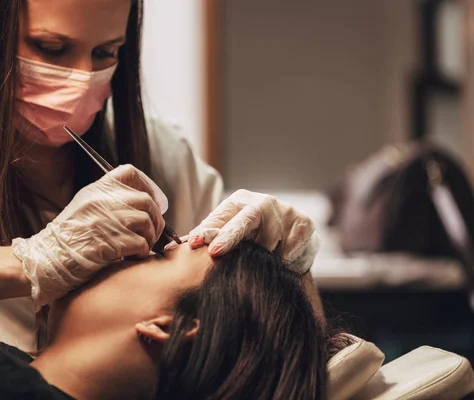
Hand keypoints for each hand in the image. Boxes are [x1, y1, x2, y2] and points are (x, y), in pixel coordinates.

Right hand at [12, 165, 166, 306]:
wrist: (44, 261)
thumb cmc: (66, 241)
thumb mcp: (83, 209)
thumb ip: (108, 202)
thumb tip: (141, 204)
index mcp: (95, 190)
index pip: (129, 172)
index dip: (147, 186)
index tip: (151, 202)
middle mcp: (102, 201)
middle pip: (145, 200)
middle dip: (154, 219)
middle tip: (150, 234)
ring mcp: (106, 221)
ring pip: (146, 222)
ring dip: (148, 238)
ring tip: (139, 248)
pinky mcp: (111, 243)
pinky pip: (142, 244)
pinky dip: (142, 253)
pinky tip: (131, 258)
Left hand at [187, 189, 318, 273]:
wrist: (288, 230)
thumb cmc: (248, 233)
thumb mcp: (225, 231)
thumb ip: (202, 239)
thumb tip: (169, 251)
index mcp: (238, 202)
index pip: (222, 217)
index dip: (209, 231)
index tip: (193, 243)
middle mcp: (262, 203)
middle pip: (246, 221)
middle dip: (231, 237)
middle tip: (216, 252)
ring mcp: (285, 211)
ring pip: (270, 241)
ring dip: (263, 256)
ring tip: (262, 261)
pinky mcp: (305, 223)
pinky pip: (292, 248)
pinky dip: (286, 259)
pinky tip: (282, 261)